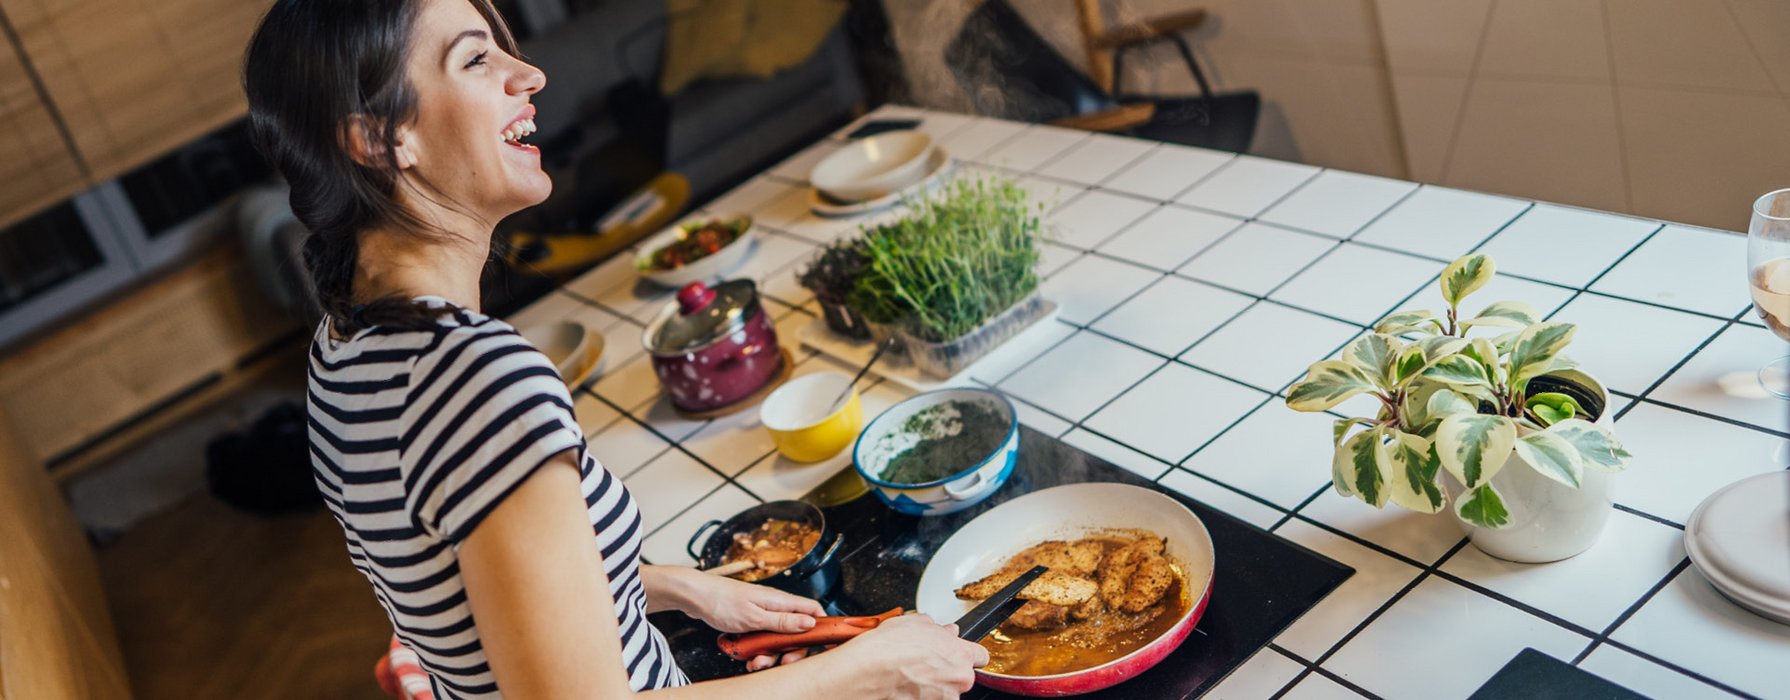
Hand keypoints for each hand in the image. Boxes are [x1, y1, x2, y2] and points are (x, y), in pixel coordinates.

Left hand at [681, 572, 825, 670]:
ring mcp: (762, 614)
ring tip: (755, 663)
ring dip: (769, 654)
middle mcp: (774, 606)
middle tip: (782, 662)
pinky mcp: (750, 621)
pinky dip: (756, 650)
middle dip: (791, 650)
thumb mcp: (755, 617)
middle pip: (796, 630)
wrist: (695, 596)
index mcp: (780, 601)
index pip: (812, 610)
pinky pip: (761, 639)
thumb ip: (783, 621)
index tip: (819, 644)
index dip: (820, 626)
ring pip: (777, 638)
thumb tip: (811, 623)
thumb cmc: (722, 601)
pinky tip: (746, 656)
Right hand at [835, 613, 988, 698]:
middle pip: (961, 676)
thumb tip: (944, 629)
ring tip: (910, 676)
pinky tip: (905, 687)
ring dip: (933, 686)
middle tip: (925, 665)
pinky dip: (920, 696)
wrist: (868, 672)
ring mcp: (945, 698)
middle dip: (946, 671)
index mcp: (961, 654)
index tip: (960, 655)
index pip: (980, 656)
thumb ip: (937, 628)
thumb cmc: (890, 648)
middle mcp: (959, 679)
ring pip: (944, 692)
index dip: (967, 654)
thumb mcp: (916, 623)